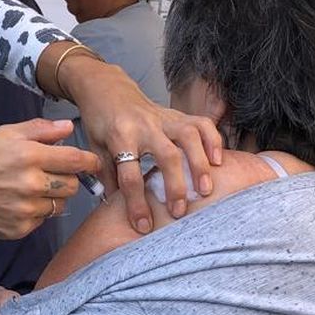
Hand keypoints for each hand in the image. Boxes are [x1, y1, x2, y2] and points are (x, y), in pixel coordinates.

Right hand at [0, 119, 99, 238]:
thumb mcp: (5, 134)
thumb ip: (40, 130)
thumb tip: (68, 127)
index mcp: (29, 156)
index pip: (76, 160)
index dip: (89, 162)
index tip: (92, 163)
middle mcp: (30, 184)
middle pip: (72, 186)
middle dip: (67, 179)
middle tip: (51, 174)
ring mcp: (25, 210)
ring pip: (58, 205)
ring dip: (51, 197)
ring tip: (29, 189)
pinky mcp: (18, 230)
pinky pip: (41, 221)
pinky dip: (35, 213)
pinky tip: (17, 203)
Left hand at [60, 55, 220, 233]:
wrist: (106, 88)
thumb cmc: (101, 122)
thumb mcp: (96, 149)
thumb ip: (108, 177)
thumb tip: (116, 211)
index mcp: (120, 137)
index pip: (129, 175)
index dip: (136, 204)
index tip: (143, 226)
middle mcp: (145, 126)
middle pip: (166, 156)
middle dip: (175, 186)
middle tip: (179, 212)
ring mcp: (164, 118)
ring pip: (189, 137)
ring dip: (199, 164)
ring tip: (205, 190)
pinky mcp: (177, 114)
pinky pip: (201, 123)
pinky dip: (213, 140)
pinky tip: (218, 161)